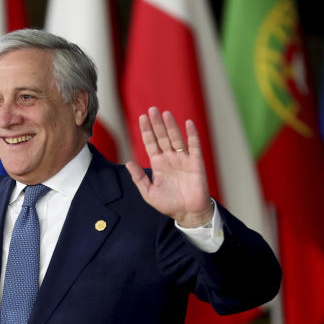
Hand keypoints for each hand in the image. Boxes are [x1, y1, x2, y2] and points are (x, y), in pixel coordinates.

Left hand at [125, 108, 212, 227]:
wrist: (187, 214)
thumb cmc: (168, 204)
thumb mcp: (148, 193)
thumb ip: (138, 178)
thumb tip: (128, 163)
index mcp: (158, 164)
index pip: (151, 143)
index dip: (146, 131)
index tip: (142, 118)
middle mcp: (170, 159)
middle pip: (162, 137)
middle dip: (156, 124)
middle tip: (151, 109)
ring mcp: (183, 160)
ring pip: (176, 139)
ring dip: (171, 126)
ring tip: (165, 114)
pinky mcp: (196, 163)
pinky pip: (194, 146)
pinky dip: (192, 135)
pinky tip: (188, 123)